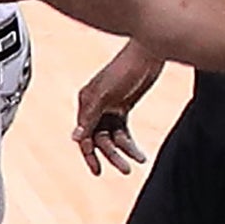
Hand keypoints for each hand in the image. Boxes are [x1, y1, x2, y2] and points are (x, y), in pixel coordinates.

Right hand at [71, 46, 163, 175]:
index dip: (89, 153)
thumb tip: (76, 137)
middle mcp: (95, 106)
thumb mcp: (105, 94)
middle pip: (99, 139)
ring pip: (113, 138)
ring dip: (124, 151)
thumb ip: (90, 116)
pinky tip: (140, 153)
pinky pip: (123, 132)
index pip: (84, 134)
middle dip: (111, 155)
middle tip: (124, 169)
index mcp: (86, 102)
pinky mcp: (123, 107)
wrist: (148, 54)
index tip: (97, 169)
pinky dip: (130, 143)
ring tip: (138, 161)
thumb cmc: (126, 68)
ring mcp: (109, 107)